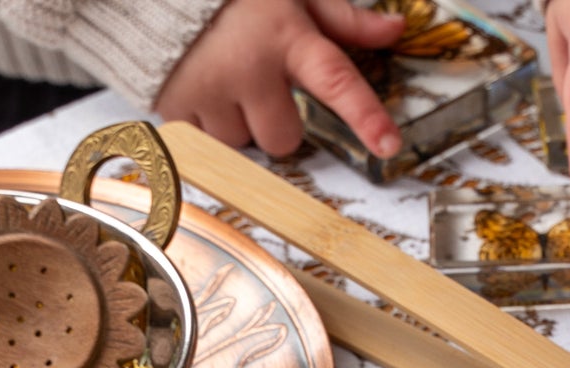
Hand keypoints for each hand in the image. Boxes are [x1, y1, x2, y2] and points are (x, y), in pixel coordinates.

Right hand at [157, 0, 405, 158]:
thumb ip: (343, 19)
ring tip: (222, 79)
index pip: (335, 80)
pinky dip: (205, 124)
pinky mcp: (175, 107)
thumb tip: (393, 29)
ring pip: (243, 145)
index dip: (364, 115)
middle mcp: (248, 68)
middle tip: (258, 82)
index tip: (388, 146)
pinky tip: (199, 87)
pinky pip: (206, 144)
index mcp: (285, 37)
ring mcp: (209, 91)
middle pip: (284, 138)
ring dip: (237, 122)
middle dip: (275, 119)